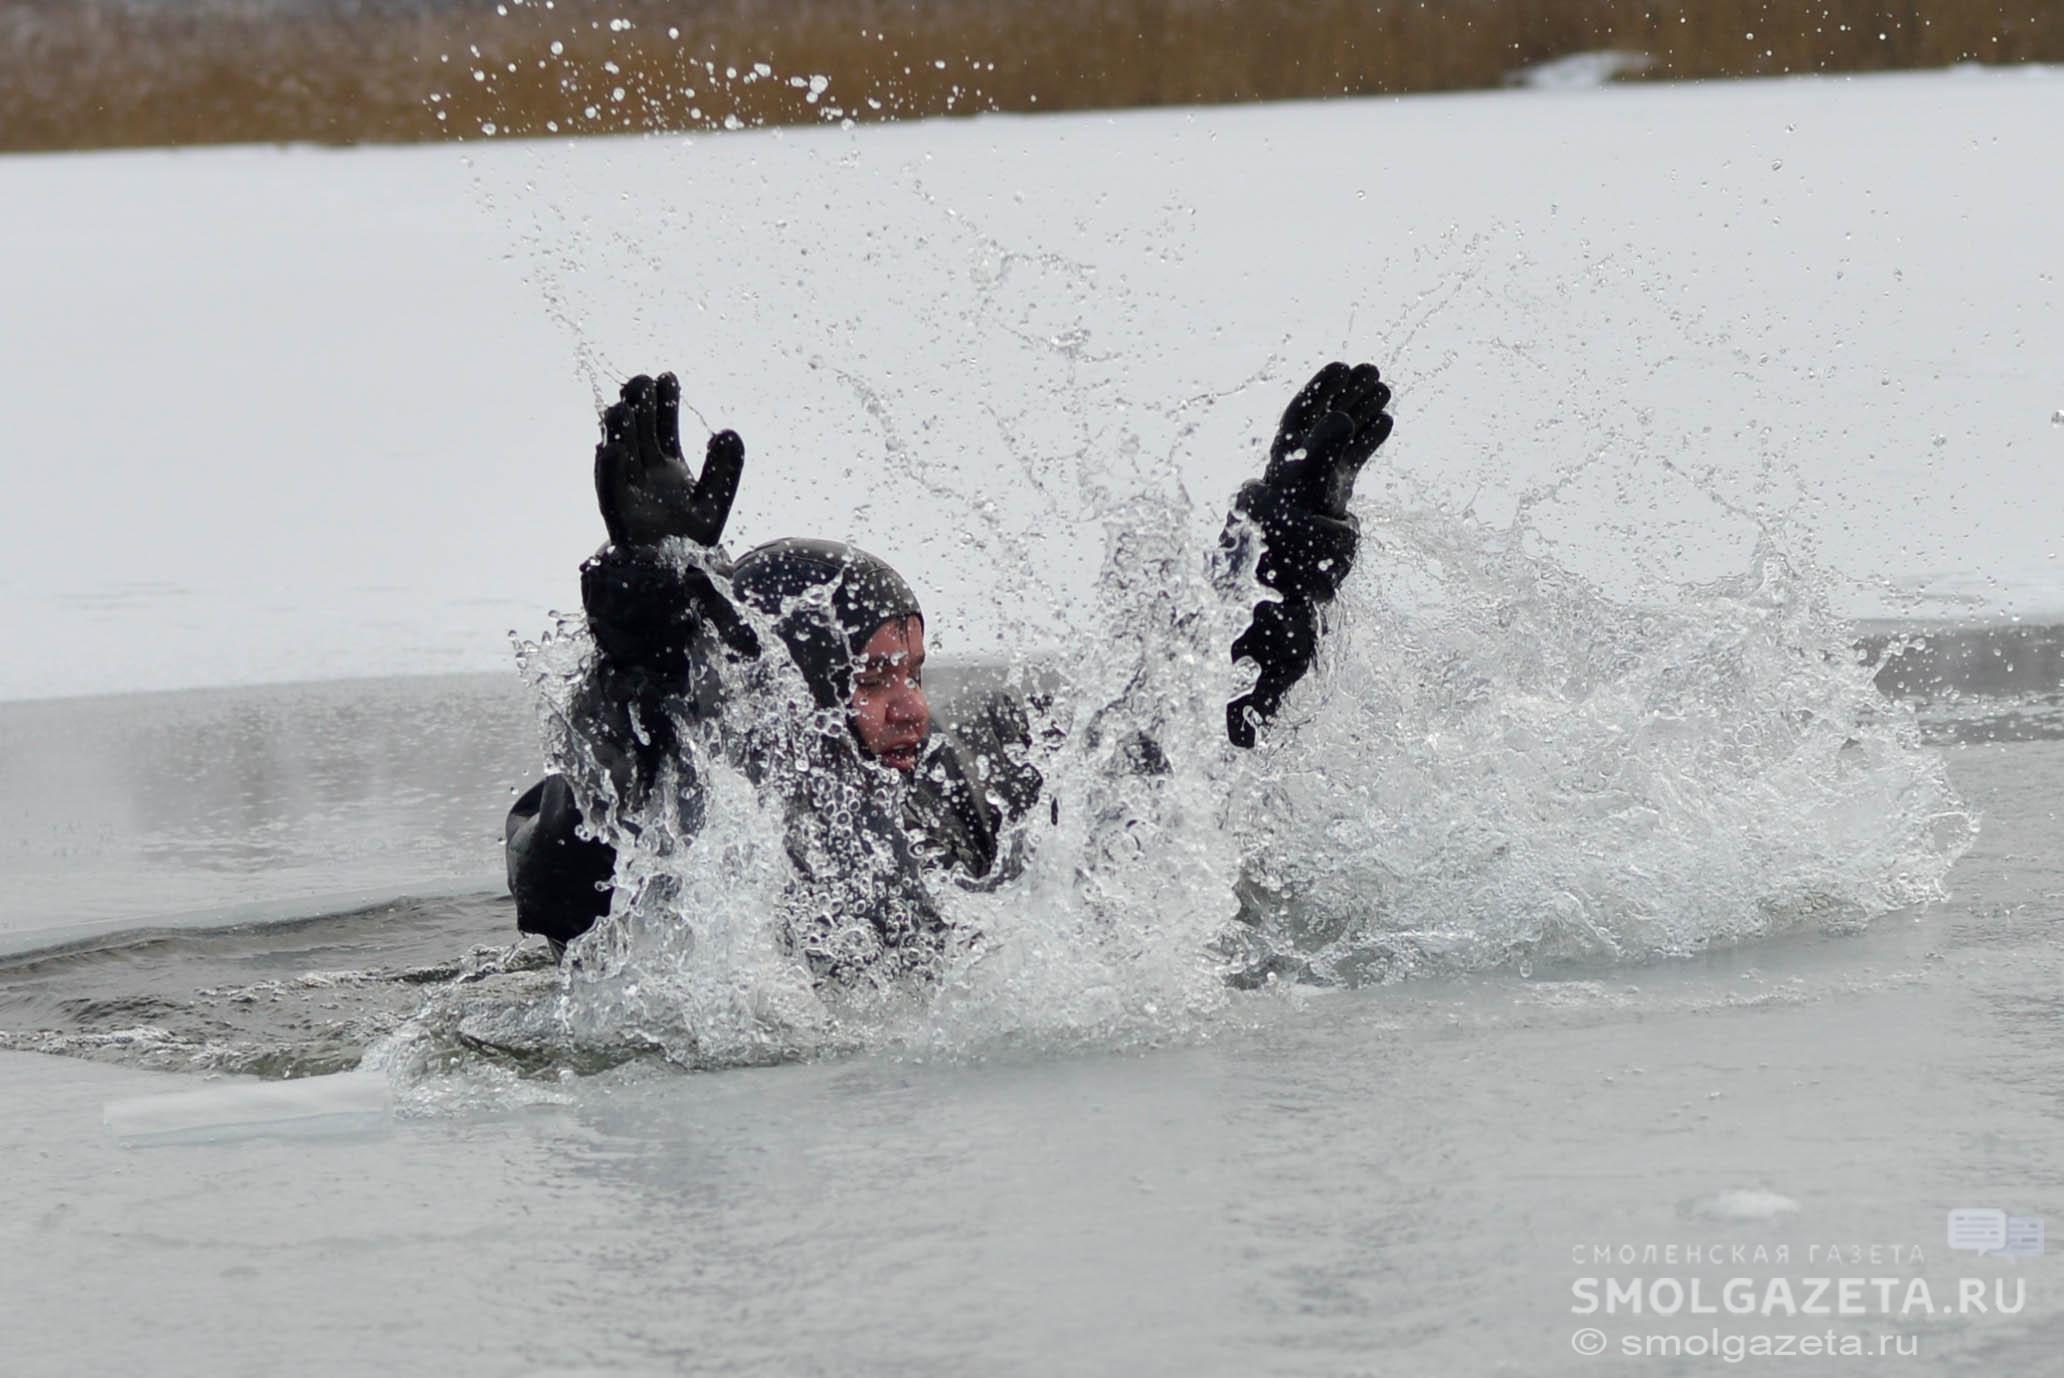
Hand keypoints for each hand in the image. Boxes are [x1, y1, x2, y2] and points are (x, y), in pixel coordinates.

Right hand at [595, 372, 744, 547]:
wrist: (676, 574)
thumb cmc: (690, 536)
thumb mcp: (716, 500)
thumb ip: (726, 469)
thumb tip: (729, 432)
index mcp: (667, 465)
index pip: (663, 426)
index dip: (665, 403)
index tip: (668, 377)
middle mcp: (643, 472)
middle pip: (638, 432)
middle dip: (638, 407)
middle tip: (641, 380)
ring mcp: (628, 490)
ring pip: (619, 454)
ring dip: (619, 431)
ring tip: (622, 408)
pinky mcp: (618, 514)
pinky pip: (609, 489)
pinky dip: (610, 469)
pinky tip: (613, 450)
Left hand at [1264, 362, 1392, 518]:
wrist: (1304, 541)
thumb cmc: (1300, 504)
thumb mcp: (1310, 471)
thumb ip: (1324, 444)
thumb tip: (1342, 416)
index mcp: (1290, 442)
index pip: (1306, 406)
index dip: (1323, 385)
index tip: (1343, 367)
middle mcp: (1306, 450)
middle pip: (1329, 411)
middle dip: (1350, 391)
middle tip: (1372, 370)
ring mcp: (1324, 463)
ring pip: (1346, 428)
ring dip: (1364, 409)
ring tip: (1384, 389)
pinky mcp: (1339, 478)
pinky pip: (1356, 450)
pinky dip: (1370, 436)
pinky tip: (1386, 420)